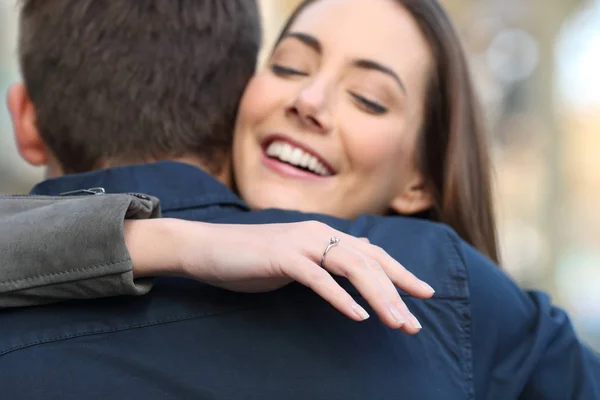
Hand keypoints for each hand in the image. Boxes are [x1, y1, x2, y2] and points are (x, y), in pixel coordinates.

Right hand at [127, 219, 433, 333]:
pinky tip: (358, 317)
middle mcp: (318, 234)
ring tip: (397, 323)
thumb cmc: (249, 259)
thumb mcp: (294, 261)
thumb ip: (321, 264)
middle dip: (397, 292)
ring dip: (378, 297)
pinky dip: (341, 298)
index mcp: (323, 235)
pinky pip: (319, 278)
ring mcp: (300, 243)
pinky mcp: (282, 257)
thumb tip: (350, 273)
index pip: (372, 253)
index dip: (401, 273)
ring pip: (352, 268)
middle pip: (370, 262)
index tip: (424, 293)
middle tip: (415, 323)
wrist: (205, 248)